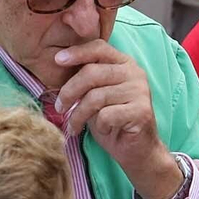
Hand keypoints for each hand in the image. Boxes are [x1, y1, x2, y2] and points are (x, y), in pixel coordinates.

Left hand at [54, 39, 180, 198]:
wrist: (137, 150)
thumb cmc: (111, 121)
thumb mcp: (94, 95)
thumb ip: (85, 79)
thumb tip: (58, 64)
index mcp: (123, 62)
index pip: (98, 47)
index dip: (77, 52)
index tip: (57, 60)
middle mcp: (134, 73)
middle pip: (91, 73)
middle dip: (69, 91)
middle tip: (58, 107)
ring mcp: (140, 91)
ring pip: (95, 97)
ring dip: (78, 115)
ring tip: (74, 126)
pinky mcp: (142, 111)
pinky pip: (106, 115)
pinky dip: (99, 127)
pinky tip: (103, 131)